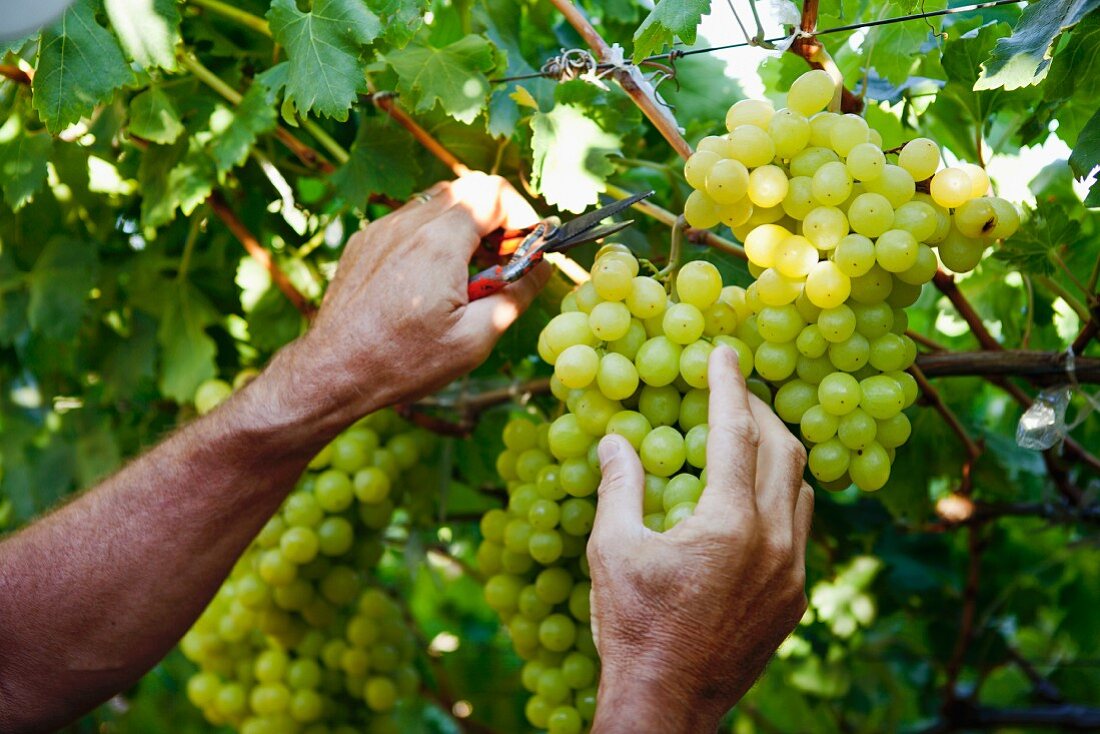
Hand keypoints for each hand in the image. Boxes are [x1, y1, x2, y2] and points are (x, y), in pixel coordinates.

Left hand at [283, 172, 547, 425]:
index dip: (522, 216)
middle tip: (503, 262)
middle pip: (468, 190)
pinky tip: (434, 280)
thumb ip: (517, 294)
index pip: (495, 192)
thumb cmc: (404, 361)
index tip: (528, 249)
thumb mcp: (476, 339)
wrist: (334, 371)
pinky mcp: (365, 242)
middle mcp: (408, 223)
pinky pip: (410, 221)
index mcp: (439, 241)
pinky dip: (433, 237)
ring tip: (471, 274)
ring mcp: (382, 229)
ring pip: (437, 202)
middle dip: (496, 219)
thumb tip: (543, 267)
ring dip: (465, 227)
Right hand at [587, 345, 812, 732]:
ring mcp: (791, 574)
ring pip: (799, 491)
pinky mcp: (794, 599)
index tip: (725, 353)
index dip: (729, 386)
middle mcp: (773, 542)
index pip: (736, 432)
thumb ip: (620, 487)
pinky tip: (750, 503)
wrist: (669, 702)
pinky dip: (779, 499)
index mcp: (729, 523)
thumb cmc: (634, 627)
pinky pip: (798, 531)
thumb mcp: (612, 551)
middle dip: (760, 412)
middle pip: (782, 452)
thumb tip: (615, 440)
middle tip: (734, 391)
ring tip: (746, 439)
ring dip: (776, 455)